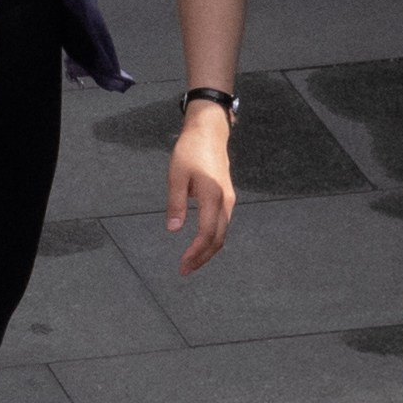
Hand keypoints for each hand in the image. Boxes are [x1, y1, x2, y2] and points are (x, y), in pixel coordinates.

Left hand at [167, 103, 235, 274]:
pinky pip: (222, 225)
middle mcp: (225, 201)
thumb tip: (174, 229)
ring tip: (191, 261)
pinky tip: (200, 243)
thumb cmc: (190, 151)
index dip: (196, 252)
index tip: (182, 264)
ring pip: (222, 233)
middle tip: (185, 270)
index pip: (207, 233)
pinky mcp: (227, 197)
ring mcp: (229, 200)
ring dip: (208, 250)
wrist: (209, 132)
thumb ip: (175, 203)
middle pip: (218, 238)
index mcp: (212, 196)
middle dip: (202, 257)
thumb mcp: (176, 175)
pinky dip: (212, 239)